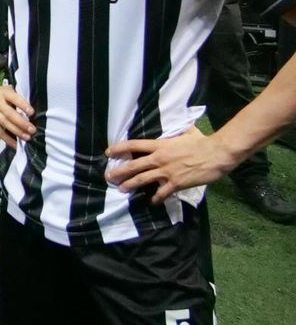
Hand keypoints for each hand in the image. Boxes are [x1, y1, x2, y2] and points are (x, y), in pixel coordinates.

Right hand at [0, 79, 34, 147]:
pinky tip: (15, 144)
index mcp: (3, 93)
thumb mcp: (6, 90)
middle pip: (9, 114)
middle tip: (32, 130)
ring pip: (5, 124)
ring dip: (17, 132)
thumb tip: (30, 112)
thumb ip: (16, 98)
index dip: (23, 105)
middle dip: (21, 123)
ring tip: (27, 137)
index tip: (31, 112)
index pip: (14, 99)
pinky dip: (7, 139)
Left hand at [105, 127, 234, 203]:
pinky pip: (162, 193)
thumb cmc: (202, 141)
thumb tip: (179, 122)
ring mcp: (167, 172)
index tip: (108, 152)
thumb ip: (177, 130)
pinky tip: (152, 202)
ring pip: (143, 179)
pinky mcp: (176, 183)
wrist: (216, 154)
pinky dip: (156, 198)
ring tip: (122, 189)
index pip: (134, 145)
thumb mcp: (186, 131)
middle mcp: (159, 158)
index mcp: (160, 145)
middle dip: (119, 171)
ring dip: (131, 185)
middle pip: (134, 165)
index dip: (119, 148)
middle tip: (108, 176)